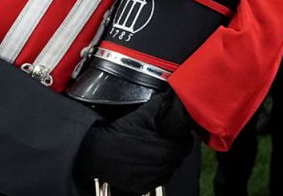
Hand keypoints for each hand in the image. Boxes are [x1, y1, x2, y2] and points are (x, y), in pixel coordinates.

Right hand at [74, 91, 193, 193]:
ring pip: (168, 171)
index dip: (184, 139)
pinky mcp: (140, 188)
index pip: (186, 147)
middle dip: (175, 149)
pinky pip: (156, 181)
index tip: (179, 135)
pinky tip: (148, 162)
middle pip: (178, 159)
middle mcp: (158, 169)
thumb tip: (172, 95)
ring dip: (166, 162)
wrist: (96, 150)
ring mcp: (149, 180)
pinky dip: (155, 172)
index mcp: (164, 151)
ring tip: (156, 151)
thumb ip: (162, 104)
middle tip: (167, 141)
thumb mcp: (142, 114)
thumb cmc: (119, 132)